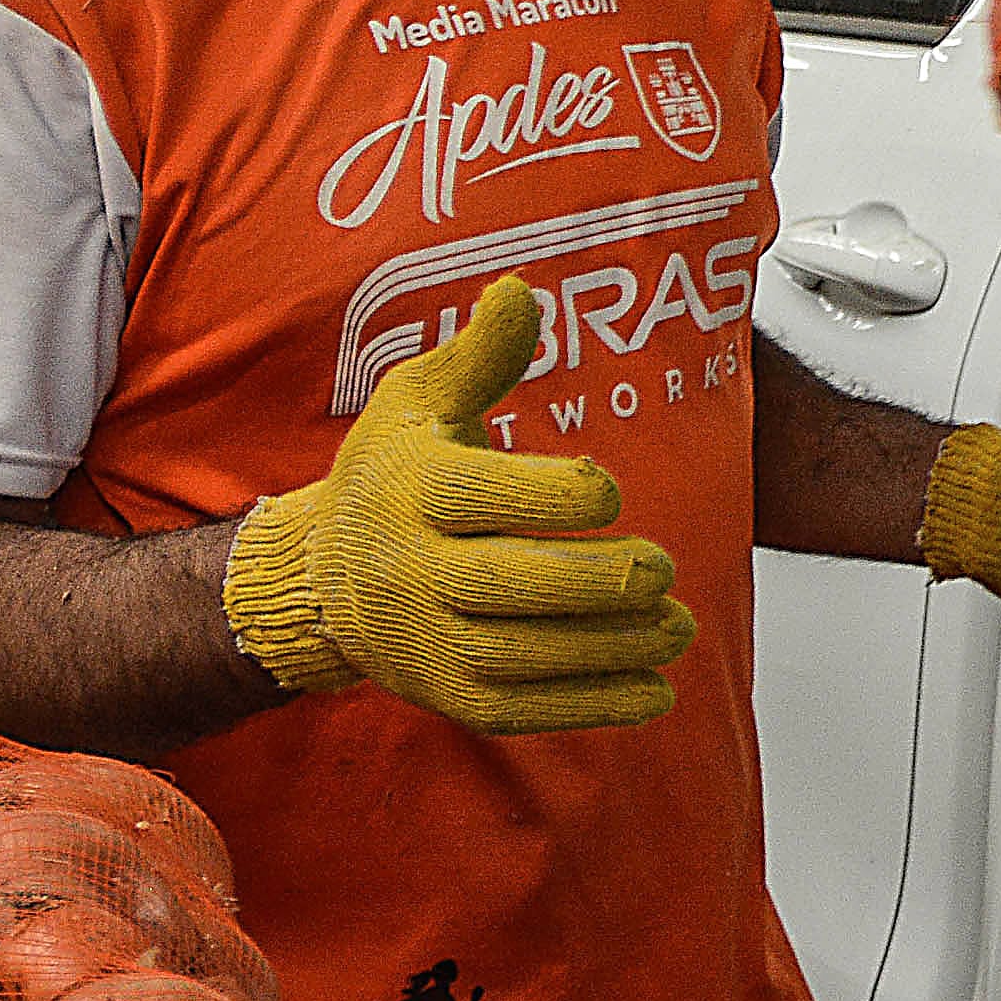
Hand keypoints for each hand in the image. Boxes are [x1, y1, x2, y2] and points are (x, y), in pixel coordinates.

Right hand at [219, 276, 696, 735]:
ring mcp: (425, 643)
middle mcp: (409, 571)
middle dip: (594, 582)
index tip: (608, 491)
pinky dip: (590, 707)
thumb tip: (521, 290)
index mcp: (410, 491)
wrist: (321, 575)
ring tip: (679, 626)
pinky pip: (521, 710)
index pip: (483, 495)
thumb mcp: (420, 400)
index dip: (556, 495)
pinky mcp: (445, 696)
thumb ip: (481, 352)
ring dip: (610, 649)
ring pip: (521, 655)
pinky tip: (656, 692)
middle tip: (663, 568)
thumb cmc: (393, 474)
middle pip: (508, 585)